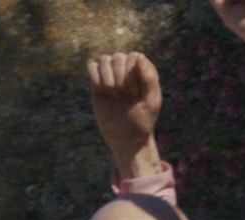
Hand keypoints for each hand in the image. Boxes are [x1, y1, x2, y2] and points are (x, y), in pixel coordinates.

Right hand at [90, 52, 164, 175]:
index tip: (135, 94)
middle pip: (117, 57)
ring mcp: (111, 74)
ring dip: (108, 79)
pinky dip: (96, 78)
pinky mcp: (97, 83)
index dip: (132, 74)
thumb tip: (139, 56)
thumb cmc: (142, 119)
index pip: (133, 57)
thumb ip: (150, 77)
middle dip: (120, 79)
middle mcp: (126, 69)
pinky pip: (91, 66)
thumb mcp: (152, 100)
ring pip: (104, 60)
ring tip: (114, 95)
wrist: (127, 138)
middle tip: (124, 97)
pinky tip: (102, 91)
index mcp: (142, 70)